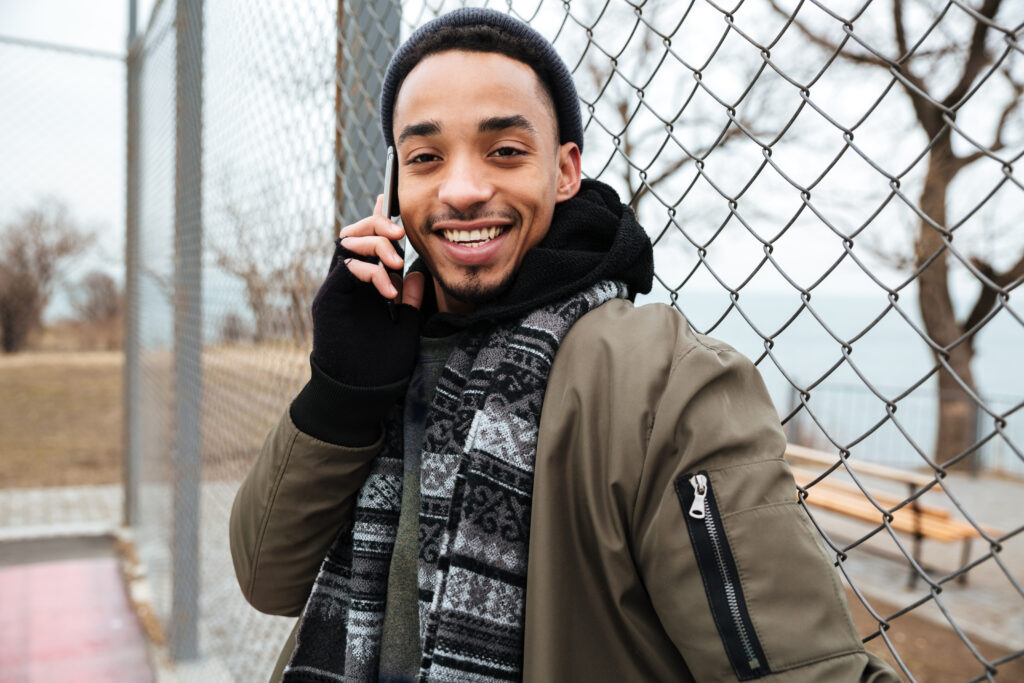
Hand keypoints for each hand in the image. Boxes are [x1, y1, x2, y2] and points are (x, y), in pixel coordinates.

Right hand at [310, 198, 425, 387]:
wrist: (361, 395)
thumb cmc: (383, 367)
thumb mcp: (407, 329)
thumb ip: (411, 302)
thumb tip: (419, 274)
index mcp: (367, 287)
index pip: (371, 245)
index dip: (379, 221)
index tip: (391, 200)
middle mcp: (349, 285)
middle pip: (354, 236)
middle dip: (376, 228)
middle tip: (398, 235)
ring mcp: (337, 291)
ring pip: (345, 246)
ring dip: (371, 245)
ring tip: (395, 261)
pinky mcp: (328, 301)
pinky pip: (342, 270)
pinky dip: (365, 270)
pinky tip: (386, 287)